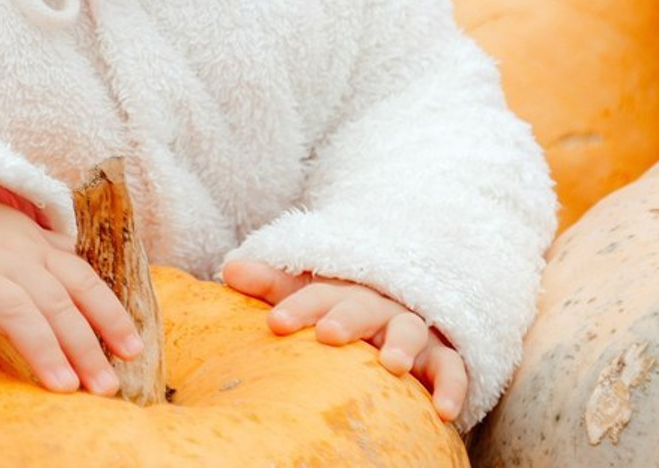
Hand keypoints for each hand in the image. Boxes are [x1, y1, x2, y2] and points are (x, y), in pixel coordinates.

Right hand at [0, 185, 142, 395]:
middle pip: (57, 302)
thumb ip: (56, 254)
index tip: (133, 350)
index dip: (110, 315)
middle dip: (85, 345)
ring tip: (62, 386)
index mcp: (37, 251)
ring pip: (15, 309)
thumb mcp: (23, 233)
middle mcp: (13, 261)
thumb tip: (92, 278)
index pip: (83, 282)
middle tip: (106, 387)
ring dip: (42, 347)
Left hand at [221, 259, 467, 421]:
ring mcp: (411, 329)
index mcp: (339, 293)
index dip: (295, 307)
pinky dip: (451, 386)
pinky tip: (444, 410)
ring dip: (401, 345)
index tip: (274, 324)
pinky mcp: (442, 356)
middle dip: (345, 318)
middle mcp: (376, 307)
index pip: (314, 295)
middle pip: (361, 306)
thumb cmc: (340, 309)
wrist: (399, 304)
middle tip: (328, 335)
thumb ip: (270, 285)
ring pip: (410, 330)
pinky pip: (452, 368)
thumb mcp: (306, 295)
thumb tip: (227, 270)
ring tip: (391, 364)